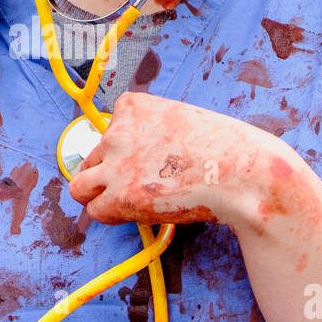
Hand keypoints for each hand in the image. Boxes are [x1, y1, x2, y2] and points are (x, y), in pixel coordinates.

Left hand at [67, 92, 266, 226]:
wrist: (242, 171)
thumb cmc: (223, 148)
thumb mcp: (180, 119)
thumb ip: (150, 133)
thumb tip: (134, 162)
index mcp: (131, 106)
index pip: (108, 131)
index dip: (125, 151)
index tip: (149, 161)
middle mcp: (116, 132)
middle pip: (92, 158)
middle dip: (110, 173)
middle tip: (142, 185)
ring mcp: (116, 165)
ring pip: (80, 187)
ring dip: (98, 196)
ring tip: (128, 202)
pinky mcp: (121, 197)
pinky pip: (95, 211)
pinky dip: (111, 216)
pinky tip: (137, 213)